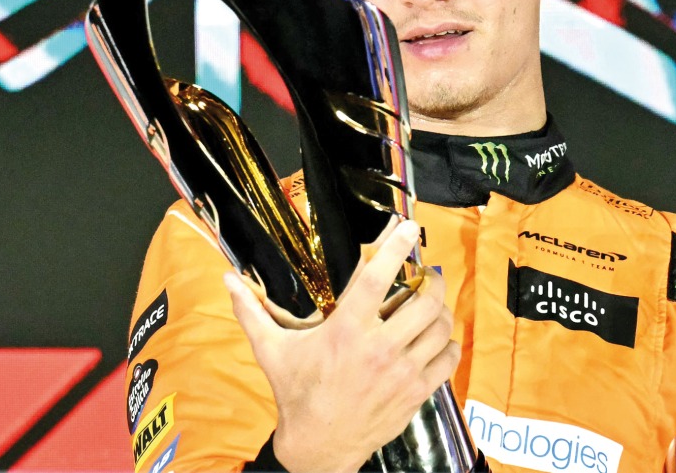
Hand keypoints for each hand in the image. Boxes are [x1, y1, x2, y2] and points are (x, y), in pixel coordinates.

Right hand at [224, 219, 458, 472]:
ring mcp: (402, 372)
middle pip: (423, 300)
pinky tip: (437, 339)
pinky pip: (447, 359)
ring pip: (440, 327)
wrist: (318, 448)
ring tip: (432, 301)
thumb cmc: (297, 395)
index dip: (396, 247)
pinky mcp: (416, 392)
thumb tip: (228, 280)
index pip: (376, 279)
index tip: (409, 227)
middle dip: (432, 279)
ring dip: (441, 309)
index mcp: (345, 331)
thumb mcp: (271, 351)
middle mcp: (378, 348)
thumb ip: (252, 312)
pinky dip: (447, 343)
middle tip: (427, 272)